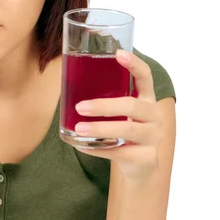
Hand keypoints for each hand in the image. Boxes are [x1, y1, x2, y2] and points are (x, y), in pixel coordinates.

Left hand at [74, 49, 162, 180]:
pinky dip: (99, 149)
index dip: (134, 64)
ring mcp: (154, 137)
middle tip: (80, 107)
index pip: (146, 77)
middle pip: (132, 106)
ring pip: (127, 130)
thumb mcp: (118, 114)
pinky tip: (83, 146)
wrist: (139, 166)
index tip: (118, 53)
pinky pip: (120, 152)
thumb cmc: (124, 133)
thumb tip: (65, 78)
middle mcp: (154, 116)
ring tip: (79, 128)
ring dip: (100, 128)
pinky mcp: (147, 157)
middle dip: (104, 106)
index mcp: (147, 99)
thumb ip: (104, 99)